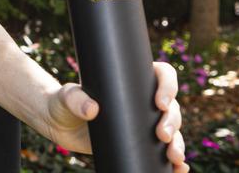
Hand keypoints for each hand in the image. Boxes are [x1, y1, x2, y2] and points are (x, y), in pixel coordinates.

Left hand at [45, 60, 187, 171]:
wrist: (59, 125)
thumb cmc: (64, 102)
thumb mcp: (67, 97)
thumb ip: (75, 99)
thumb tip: (92, 110)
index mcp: (132, 81)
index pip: (162, 75)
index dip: (168, 86)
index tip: (160, 103)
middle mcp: (143, 101)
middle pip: (172, 107)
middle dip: (172, 122)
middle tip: (162, 135)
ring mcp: (143, 124)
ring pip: (173, 131)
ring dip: (177, 144)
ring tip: (174, 157)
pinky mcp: (139, 143)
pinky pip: (163, 152)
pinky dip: (175, 162)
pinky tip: (179, 169)